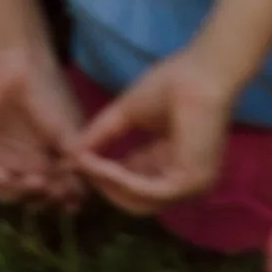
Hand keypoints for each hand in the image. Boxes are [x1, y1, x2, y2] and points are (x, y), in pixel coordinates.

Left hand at [0, 48, 98, 207]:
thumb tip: (82, 199)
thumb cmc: (48, 93)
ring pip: (0, 190)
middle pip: (25, 197)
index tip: (69, 203)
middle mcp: (17, 165)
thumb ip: (73, 164)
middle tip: (49, 187)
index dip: (58, 200)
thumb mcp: (68, 132)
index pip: (48, 195)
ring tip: (32, 180)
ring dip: (16, 190)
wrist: (17, 63)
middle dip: (38, 197)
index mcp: (41, 164)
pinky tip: (3, 174)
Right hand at [74, 49, 237, 210]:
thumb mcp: (126, 115)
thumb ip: (102, 135)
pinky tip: (100, 166)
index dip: (106, 177)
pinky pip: (146, 191)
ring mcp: (192, 184)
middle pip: (136, 200)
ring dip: (106, 183)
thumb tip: (71, 155)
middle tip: (78, 167)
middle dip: (104, 185)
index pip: (137, 184)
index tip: (78, 163)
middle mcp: (187, 179)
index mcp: (177, 163)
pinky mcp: (190, 182)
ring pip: (138, 200)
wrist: (199, 72)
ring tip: (84, 162)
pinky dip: (119, 181)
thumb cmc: (172, 84)